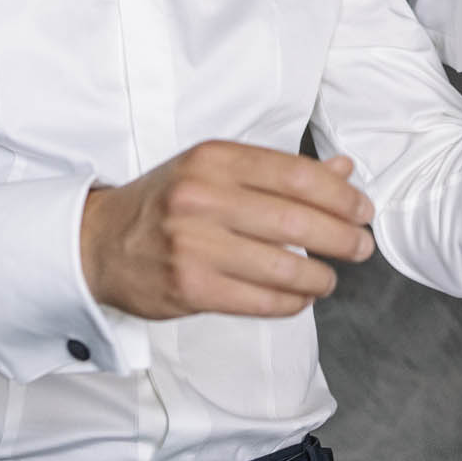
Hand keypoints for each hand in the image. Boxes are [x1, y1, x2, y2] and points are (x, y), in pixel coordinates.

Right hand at [80, 144, 375, 318]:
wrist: (98, 243)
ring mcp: (195, 244)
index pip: (297, 175)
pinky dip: (292, 301)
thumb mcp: (215, 171)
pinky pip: (262, 300)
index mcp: (215, 159)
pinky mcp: (191, 288)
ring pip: (285, 266)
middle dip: (343, 238)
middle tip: (361, 247)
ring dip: (321, 276)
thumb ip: (280, 171)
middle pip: (298, 221)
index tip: (363, 209)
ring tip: (329, 277)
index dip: (341, 196)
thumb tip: (344, 171)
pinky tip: (299, 296)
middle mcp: (204, 197)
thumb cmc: (166, 204)